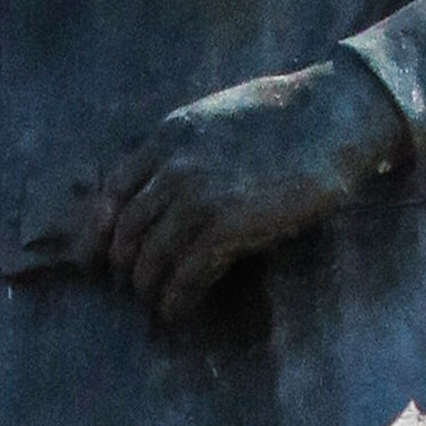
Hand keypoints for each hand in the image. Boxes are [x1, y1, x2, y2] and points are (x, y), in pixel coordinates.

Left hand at [103, 57, 408, 328]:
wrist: (332, 113)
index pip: (112, 191)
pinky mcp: (225, 225)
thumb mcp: (216, 118)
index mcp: (166, 136)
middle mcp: (171, 166)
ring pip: (149, 258)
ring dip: (148, 290)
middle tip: (129, 290)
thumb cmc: (286, 116)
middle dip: (122, 268)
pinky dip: (176, 299)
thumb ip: (184, 148)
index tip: (94, 258)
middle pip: (126, 231)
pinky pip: (185, 274)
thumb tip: (166, 181)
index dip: (98, 232)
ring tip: (154, 307)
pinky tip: (177, 312)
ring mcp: (196, 196)